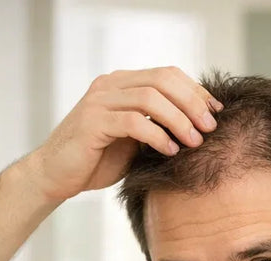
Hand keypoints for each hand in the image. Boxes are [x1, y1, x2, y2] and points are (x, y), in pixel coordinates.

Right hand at [24, 66, 221, 202]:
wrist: (55, 177)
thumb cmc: (94, 161)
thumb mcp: (133, 140)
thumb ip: (156, 125)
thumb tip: (197, 126)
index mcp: (121, 84)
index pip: (167, 75)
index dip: (195, 91)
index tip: (215, 112)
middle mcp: (110, 86)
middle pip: (163, 80)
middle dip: (192, 102)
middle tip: (209, 127)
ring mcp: (99, 101)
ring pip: (150, 98)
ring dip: (178, 119)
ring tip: (194, 141)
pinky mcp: (92, 122)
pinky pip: (133, 122)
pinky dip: (157, 135)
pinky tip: (169, 150)